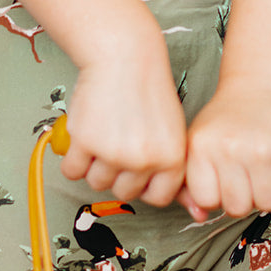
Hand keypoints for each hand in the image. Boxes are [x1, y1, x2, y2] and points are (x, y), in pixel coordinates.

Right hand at [60, 49, 186, 207]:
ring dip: (95, 164)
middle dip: (119, 173)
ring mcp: (113, 152)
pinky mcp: (85, 141)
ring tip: (105, 134)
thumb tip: (198, 214)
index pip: (157, 198)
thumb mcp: (175, 131)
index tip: (141, 168)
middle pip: (124, 192)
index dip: (146, 183)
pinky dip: (74, 158)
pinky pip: (72, 171)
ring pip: (96, 183)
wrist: (124, 56)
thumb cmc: (149, 92)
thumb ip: (178, 172)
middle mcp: (144, 160)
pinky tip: (86, 135)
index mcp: (172, 159)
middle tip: (120, 142)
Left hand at [182, 84, 270, 217]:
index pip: (206, 200)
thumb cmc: (227, 119)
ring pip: (266, 204)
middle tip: (245, 179)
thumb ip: (189, 182)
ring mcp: (261, 149)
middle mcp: (229, 148)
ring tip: (263, 173)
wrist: (262, 85)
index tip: (222, 182)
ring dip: (268, 195)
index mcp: (201, 146)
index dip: (216, 196)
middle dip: (243, 199)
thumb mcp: (198, 142)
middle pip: (237, 208)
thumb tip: (198, 217)